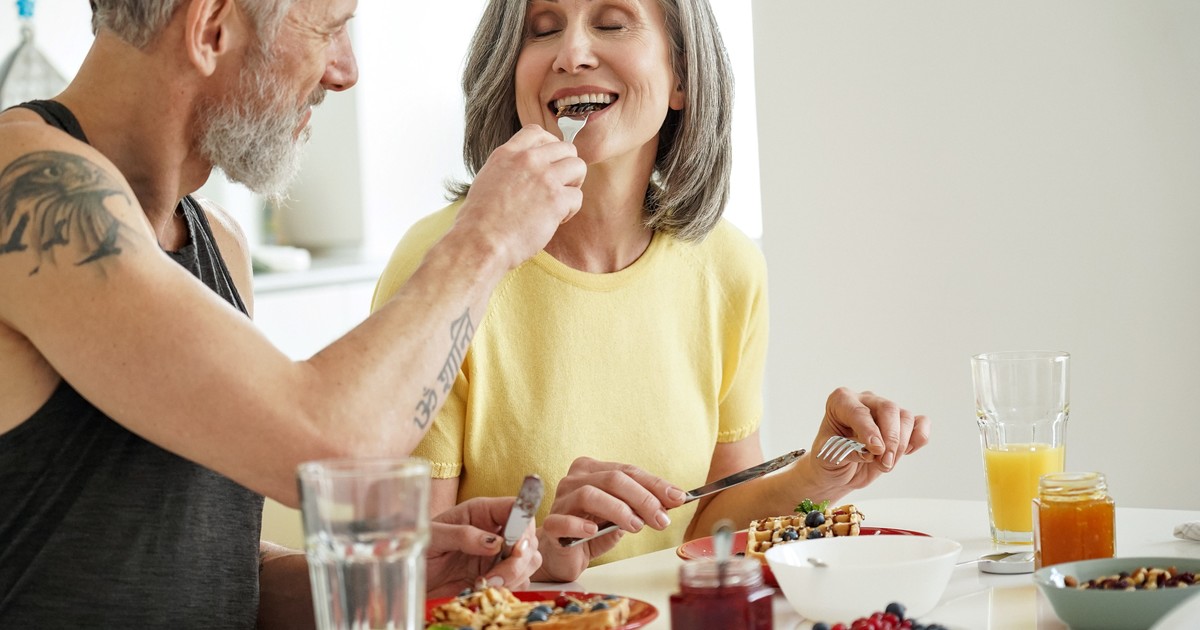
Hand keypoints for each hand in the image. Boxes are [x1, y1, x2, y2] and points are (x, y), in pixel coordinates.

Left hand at [425, 497, 540, 597]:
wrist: (414, 574)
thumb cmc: (421, 547)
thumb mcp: (435, 536)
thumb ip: (464, 535)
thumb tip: (494, 543)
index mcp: (483, 512)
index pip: (517, 508)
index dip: (523, 526)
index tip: (516, 548)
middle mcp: (496, 531)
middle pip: (529, 539)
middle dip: (518, 561)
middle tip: (495, 576)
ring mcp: (499, 554)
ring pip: (529, 561)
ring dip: (514, 576)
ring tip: (487, 583)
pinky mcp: (498, 575)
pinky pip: (519, 580)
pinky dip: (510, 587)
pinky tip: (487, 589)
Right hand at [456, 124, 585, 269]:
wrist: (481, 242)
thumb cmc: (479, 221)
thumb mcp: (487, 180)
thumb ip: (508, 169)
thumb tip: (522, 174)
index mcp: (507, 154)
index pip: (536, 132)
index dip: (550, 145)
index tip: (550, 162)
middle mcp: (527, 160)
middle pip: (566, 148)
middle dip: (567, 167)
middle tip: (558, 187)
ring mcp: (544, 178)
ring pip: (578, 166)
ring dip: (573, 185)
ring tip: (559, 202)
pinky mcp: (556, 199)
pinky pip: (577, 197)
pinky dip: (570, 211)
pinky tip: (555, 221)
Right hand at [535, 457, 686, 581]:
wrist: (563, 555)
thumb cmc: (592, 529)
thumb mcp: (622, 514)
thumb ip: (640, 504)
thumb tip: (673, 499)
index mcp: (591, 470)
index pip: (628, 471)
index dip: (654, 484)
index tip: (678, 498)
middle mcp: (574, 480)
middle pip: (612, 480)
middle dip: (643, 498)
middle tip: (661, 518)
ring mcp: (560, 501)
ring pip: (590, 495)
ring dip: (619, 510)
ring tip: (636, 526)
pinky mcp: (551, 525)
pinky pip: (563, 521)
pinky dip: (580, 525)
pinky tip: (593, 531)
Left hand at [807, 387, 930, 490]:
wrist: (839, 469)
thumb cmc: (830, 456)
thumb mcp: (828, 455)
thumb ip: (846, 451)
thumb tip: (870, 452)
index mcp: (841, 401)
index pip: (859, 411)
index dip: (869, 430)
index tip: (876, 449)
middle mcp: (865, 400)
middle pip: (888, 409)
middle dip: (890, 438)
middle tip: (885, 462)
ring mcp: (885, 410)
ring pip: (905, 417)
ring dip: (901, 445)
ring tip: (885, 464)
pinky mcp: (901, 424)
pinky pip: (921, 423)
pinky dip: (919, 437)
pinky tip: (907, 452)